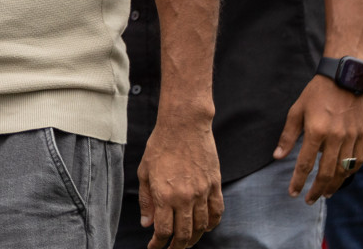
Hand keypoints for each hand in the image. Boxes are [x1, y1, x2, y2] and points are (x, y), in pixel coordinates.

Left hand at [137, 113, 222, 248]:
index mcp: (165, 195)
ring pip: (202, 227)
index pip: (164, 230)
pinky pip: (217, 213)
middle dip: (177, 246)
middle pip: (185, 234)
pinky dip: (212, 224)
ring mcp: (203, 192)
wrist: (184, 126)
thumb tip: (147, 224)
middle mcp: (185, 197)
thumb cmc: (160, 146)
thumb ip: (146, 200)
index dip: (158, 244)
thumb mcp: (144, 172)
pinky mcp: (215, 185)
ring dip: (194, 238)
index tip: (154, 248)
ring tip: (186, 241)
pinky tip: (205, 227)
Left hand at [274, 74, 362, 203]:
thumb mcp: (296, 111)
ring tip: (324, 193)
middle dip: (316, 189)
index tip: (293, 193)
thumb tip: (277, 157)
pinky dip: (350, 172)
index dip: (298, 181)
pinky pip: (358, 161)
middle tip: (309, 200)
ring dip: (334, 185)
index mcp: (316, 131)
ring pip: (344, 170)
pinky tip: (342, 177)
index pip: (305, 163)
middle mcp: (336, 137)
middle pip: (327, 172)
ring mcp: (353, 138)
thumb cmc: (316, 94)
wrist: (344, 79)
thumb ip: (288, 136)